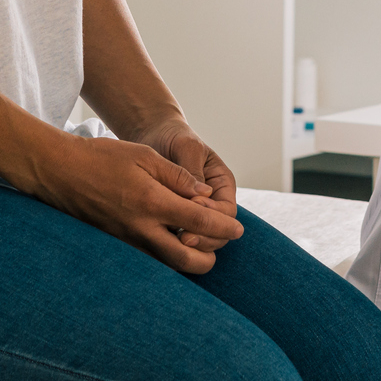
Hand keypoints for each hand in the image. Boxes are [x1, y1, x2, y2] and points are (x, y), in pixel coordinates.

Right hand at [20, 129, 242, 273]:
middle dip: (209, 257)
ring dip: (188, 260)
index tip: (238, 229)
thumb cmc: (102, 158)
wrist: (59, 172)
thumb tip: (205, 194)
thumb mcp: (144, 156)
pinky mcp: (116, 246)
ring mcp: (127, 242)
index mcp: (153, 202)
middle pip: (187, 259)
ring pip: (167, 266)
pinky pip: (148, 261)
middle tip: (219, 246)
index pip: (200, 222)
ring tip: (198, 245)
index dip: (224, 228)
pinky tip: (170, 243)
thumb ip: (178, 176)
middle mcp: (142, 228)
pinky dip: (166, 258)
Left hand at [135, 117, 240, 254]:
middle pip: (219, 232)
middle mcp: (213, 202)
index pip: (227, 212)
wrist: (153, 136)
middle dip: (204, 237)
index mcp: (221, 184)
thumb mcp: (187, 147)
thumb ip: (193, 170)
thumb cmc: (174, 137)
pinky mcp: (176, 218)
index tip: (192, 210)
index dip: (214, 217)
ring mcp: (195, 212)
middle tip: (183, 238)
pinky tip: (162, 241)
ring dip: (192, 244)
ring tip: (173, 241)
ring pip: (202, 239)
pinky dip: (175, 243)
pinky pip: (182, 236)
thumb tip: (201, 196)